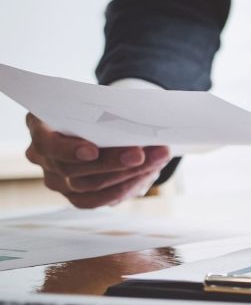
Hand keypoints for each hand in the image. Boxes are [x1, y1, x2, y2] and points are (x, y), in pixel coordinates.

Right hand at [25, 114, 171, 207]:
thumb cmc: (98, 111)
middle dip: (112, 161)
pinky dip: (125, 187)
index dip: (69, 150)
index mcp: (38, 125)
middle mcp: (41, 155)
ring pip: (90, 185)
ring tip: (156, 158)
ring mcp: (55, 178)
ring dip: (128, 173)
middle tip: (142, 154)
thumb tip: (134, 125)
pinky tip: (147, 173)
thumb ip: (106, 113)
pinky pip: (97, 200)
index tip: (93, 151)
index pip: (48, 143)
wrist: (102, 125)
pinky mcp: (74, 196)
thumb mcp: (98, 104)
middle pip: (73, 169)